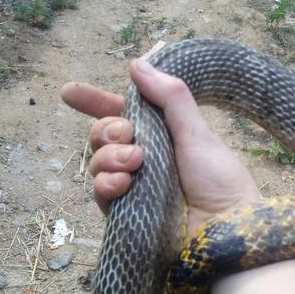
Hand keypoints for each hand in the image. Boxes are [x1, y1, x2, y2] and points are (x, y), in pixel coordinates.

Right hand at [61, 57, 260, 233]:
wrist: (225, 229)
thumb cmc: (220, 181)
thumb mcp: (197, 133)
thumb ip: (169, 98)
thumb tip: (138, 64)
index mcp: (160, 135)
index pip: (119, 113)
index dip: (94, 102)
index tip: (69, 93)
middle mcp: (143, 159)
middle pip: (102, 136)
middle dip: (107, 130)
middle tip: (129, 136)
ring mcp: (133, 186)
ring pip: (97, 163)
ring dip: (109, 157)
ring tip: (134, 163)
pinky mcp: (126, 213)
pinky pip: (101, 193)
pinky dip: (106, 184)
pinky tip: (123, 183)